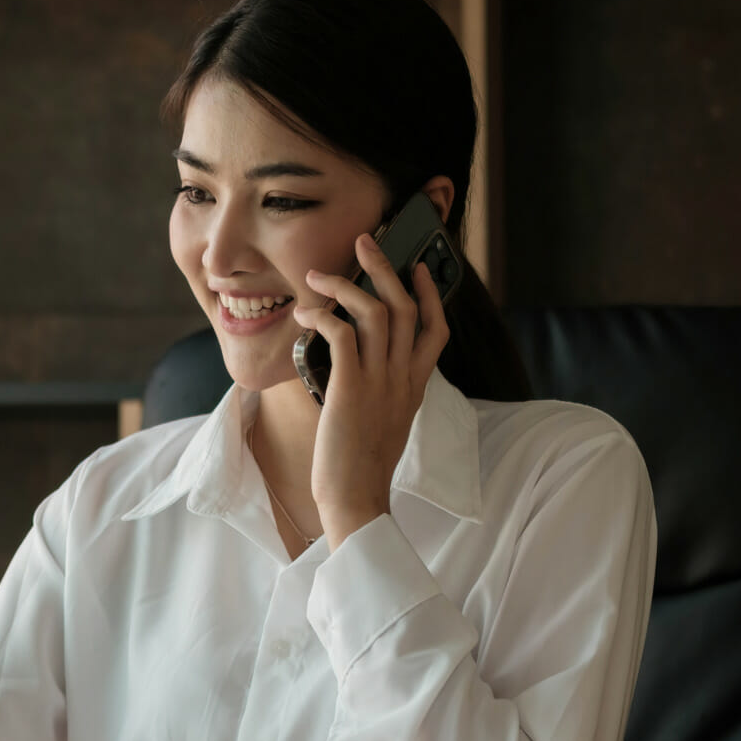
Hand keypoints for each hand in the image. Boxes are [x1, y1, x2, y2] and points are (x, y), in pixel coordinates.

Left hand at [292, 232, 449, 546]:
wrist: (355, 498)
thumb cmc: (361, 465)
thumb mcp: (385, 422)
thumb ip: (385, 391)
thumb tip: (365, 368)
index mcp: (414, 386)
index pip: (436, 330)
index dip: (430, 294)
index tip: (419, 267)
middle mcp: (402, 379)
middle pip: (406, 308)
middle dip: (386, 268)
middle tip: (364, 242)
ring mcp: (379, 382)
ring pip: (375, 312)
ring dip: (345, 286)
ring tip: (316, 276)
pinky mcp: (351, 388)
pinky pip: (341, 334)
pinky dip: (322, 316)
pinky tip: (305, 314)